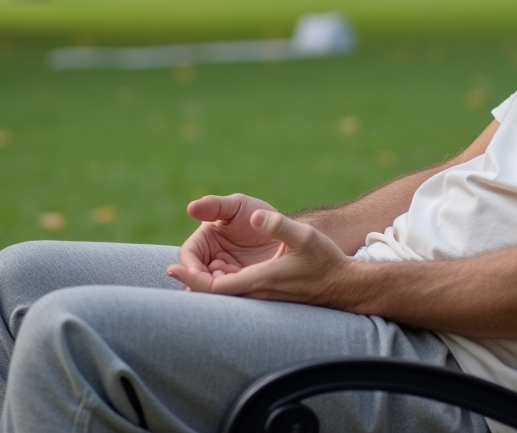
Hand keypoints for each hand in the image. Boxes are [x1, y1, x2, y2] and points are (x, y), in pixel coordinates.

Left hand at [168, 208, 353, 306]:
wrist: (344, 286)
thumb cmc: (326, 261)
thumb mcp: (305, 236)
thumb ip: (279, 225)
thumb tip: (255, 216)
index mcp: (260, 280)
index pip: (215, 287)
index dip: (192, 279)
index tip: (172, 269)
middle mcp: (258, 294)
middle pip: (214, 296)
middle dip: (192, 283)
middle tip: (173, 268)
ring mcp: (263, 299)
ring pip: (225, 297)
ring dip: (207, 284)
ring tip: (191, 266)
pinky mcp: (270, 298)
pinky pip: (237, 295)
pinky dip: (222, 285)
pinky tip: (218, 271)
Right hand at [173, 194, 284, 284]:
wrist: (287, 229)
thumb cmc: (259, 212)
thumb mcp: (237, 205)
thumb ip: (215, 206)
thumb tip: (191, 208)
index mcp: (205, 240)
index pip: (189, 255)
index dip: (189, 265)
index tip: (196, 272)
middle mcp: (211, 259)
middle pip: (196, 277)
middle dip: (201, 282)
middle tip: (214, 284)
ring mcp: (227, 274)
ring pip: (213, 288)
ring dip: (218, 289)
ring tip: (231, 283)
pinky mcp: (242, 285)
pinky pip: (232, 294)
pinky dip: (234, 293)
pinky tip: (244, 288)